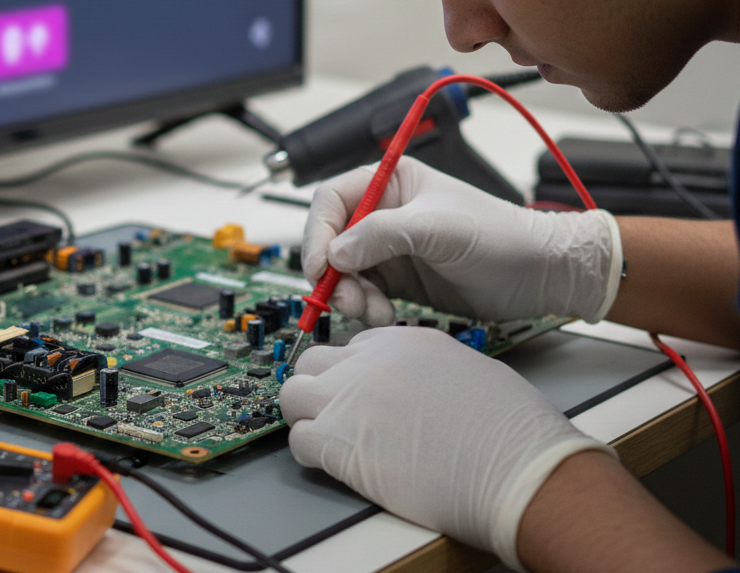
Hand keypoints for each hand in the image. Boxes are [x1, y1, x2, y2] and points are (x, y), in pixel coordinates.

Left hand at [279, 327, 614, 569]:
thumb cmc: (512, 428)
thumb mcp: (469, 370)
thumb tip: (421, 385)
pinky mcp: (339, 442)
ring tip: (329, 438)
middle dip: (319, 387)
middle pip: (314, 361)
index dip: (354, 373)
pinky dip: (310, 453)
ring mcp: (349, 398)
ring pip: (292, 394)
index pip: (353, 346)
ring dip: (305, 416)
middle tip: (336, 414)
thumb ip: (431, 369)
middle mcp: (370, 361)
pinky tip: (335, 464)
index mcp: (403, 341)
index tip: (360, 393)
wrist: (516, 466)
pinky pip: (298, 440)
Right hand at [303, 157, 622, 325]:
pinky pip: (363, 292)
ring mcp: (389, 248)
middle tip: (344, 297)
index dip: (319, 231)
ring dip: (349, 294)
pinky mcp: (398, 279)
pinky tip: (384, 314)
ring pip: (343, 271)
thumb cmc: (500, 237)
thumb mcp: (438, 229)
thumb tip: (335, 253)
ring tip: (371, 311)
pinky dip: (365, 306)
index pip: (333, 200)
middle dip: (332, 271)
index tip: (320, 265)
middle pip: (331, 239)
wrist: (539, 275)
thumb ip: (382, 234)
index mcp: (390, 183)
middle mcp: (384, 213)